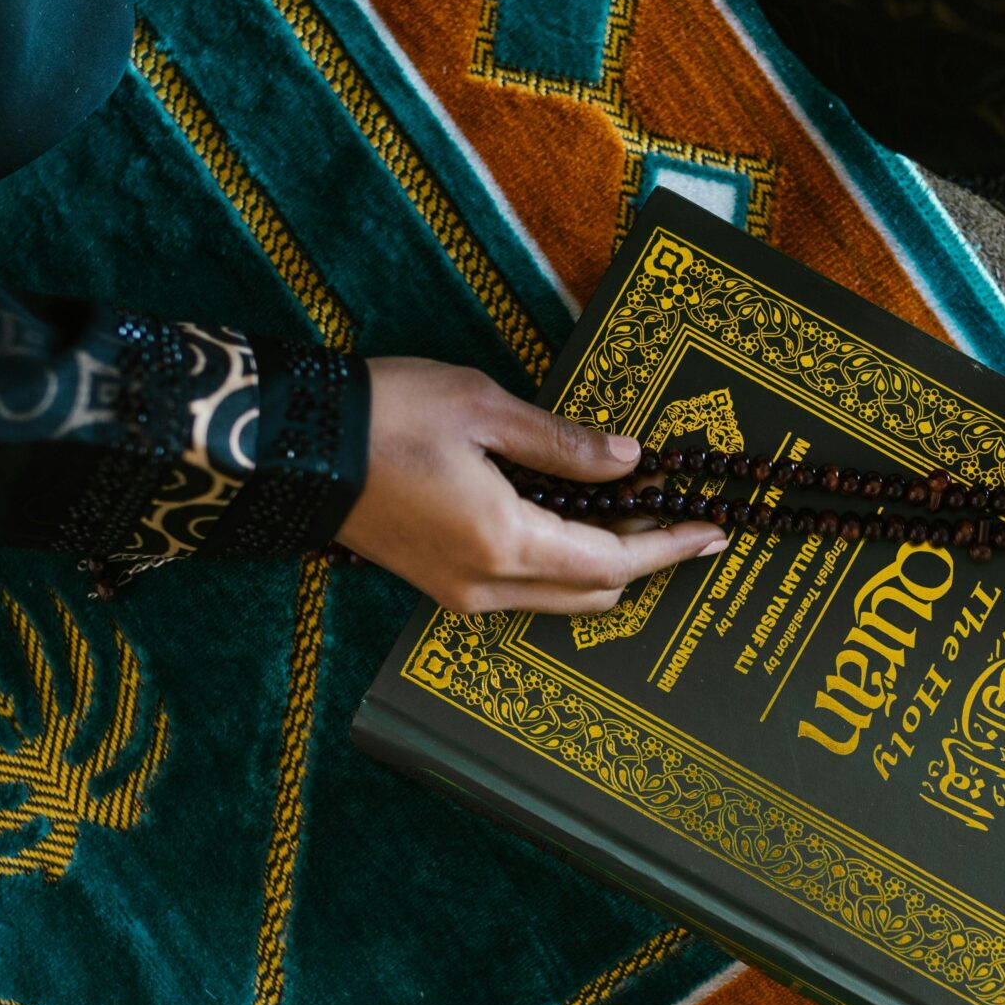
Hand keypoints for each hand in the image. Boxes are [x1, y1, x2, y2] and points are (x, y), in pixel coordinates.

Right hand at [334, 357, 724, 613]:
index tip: (714, 532)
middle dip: (645, 558)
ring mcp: (459, 592)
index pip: (613, 561)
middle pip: (593, 592)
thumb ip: (563, 442)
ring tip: (635, 512)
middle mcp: (486, 585)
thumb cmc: (384, 416)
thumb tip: (626, 461)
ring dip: (603, 562)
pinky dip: (561, 562)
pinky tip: (573, 519)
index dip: (670, 546)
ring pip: (558, 596)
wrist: (290, 446)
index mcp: (504, 543)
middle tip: (680, 515)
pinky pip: (522, 588)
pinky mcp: (439, 582)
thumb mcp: (484, 408)